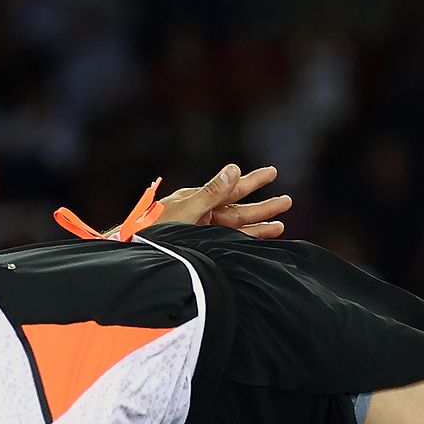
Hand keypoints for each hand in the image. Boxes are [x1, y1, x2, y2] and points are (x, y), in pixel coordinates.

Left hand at [155, 163, 294, 237]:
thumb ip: (211, 193)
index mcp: (196, 201)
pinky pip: (225, 244)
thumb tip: (234, 169)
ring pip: (234, 230)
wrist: (135, 254)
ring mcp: (200, 234)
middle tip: (287, 202)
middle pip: (237, 211)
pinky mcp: (199, 250)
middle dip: (262, 208)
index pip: (230, 189)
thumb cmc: (153, 230)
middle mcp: (200, 216)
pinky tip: (257, 244)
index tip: (272, 172)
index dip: (252, 181)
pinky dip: (241, 244)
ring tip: (280, 226)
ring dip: (257, 228)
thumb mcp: (185, 209)